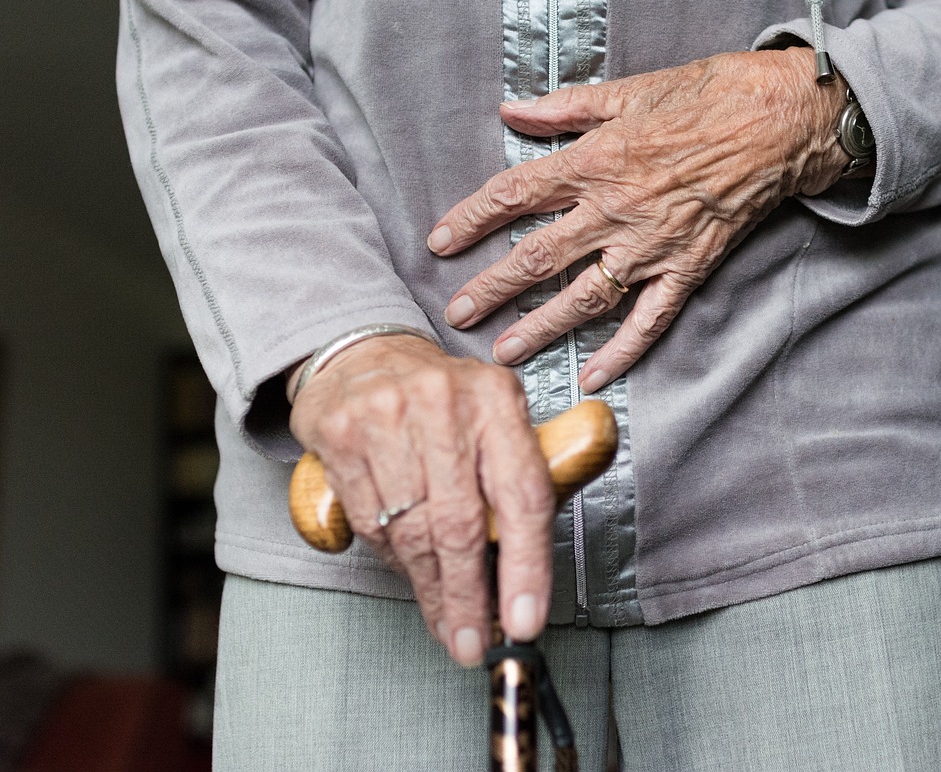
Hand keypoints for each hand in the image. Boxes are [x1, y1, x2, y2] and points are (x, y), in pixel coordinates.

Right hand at [288, 334, 555, 666]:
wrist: (364, 354)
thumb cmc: (446, 405)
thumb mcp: (501, 420)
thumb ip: (533, 476)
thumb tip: (544, 559)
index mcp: (498, 399)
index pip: (523, 494)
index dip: (526, 565)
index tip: (523, 621)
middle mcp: (444, 402)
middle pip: (460, 525)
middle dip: (468, 597)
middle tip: (472, 643)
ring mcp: (386, 415)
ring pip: (410, 532)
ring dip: (430, 588)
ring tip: (446, 620)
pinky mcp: (339, 434)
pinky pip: (367, 523)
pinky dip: (389, 559)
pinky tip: (407, 570)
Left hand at [428, 47, 850, 392]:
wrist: (781, 121)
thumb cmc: (709, 95)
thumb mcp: (630, 89)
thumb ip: (565, 107)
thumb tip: (510, 110)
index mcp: (596, 159)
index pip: (515, 193)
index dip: (472, 219)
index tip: (440, 241)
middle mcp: (616, 209)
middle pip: (538, 256)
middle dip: (491, 287)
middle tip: (455, 313)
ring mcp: (653, 246)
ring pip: (585, 297)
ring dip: (541, 327)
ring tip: (504, 352)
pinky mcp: (688, 270)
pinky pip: (649, 320)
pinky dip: (621, 352)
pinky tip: (592, 377)